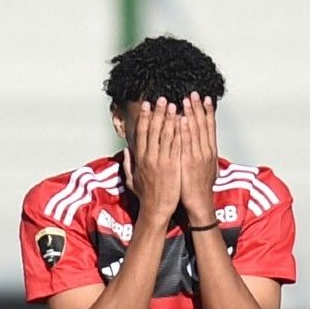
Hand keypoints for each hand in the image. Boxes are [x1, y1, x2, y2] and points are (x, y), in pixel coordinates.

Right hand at [121, 97, 182, 222]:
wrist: (156, 209)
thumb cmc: (145, 196)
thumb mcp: (131, 179)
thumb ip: (129, 163)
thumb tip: (127, 150)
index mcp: (139, 158)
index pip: (140, 133)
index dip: (144, 117)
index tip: (147, 105)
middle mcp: (149, 157)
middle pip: (152, 129)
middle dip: (157, 112)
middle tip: (161, 98)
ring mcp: (161, 160)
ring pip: (165, 134)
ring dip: (169, 118)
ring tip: (174, 104)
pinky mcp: (173, 165)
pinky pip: (176, 145)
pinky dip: (179, 132)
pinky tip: (182, 122)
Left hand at [176, 93, 218, 223]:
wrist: (199, 204)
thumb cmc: (197, 187)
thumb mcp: (204, 168)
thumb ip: (200, 154)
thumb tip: (200, 146)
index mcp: (209, 151)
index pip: (209, 127)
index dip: (207, 112)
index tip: (205, 98)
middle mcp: (205, 151)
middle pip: (203, 125)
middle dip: (199, 108)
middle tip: (195, 93)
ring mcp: (198, 156)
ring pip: (195, 131)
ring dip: (191, 114)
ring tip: (187, 100)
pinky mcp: (188, 162)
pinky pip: (185, 143)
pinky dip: (184, 130)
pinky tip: (182, 119)